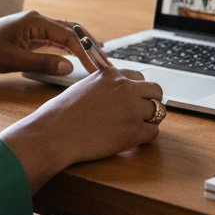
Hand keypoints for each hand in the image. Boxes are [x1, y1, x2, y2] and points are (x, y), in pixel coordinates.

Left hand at [0, 10, 99, 75]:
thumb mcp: (14, 60)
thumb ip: (43, 63)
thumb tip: (70, 66)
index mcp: (35, 22)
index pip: (69, 35)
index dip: (86, 51)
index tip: (98, 65)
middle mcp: (38, 20)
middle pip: (71, 29)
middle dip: (89, 43)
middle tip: (105, 59)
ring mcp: (34, 27)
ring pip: (64, 33)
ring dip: (80, 44)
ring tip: (97, 56)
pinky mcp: (30, 34)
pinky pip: (54, 38)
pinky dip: (68, 46)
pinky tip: (76, 54)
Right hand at [0, 67, 165, 193]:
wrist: (55, 134)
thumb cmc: (61, 114)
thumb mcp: (83, 87)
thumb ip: (103, 87)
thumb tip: (115, 95)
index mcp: (112, 75)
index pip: (139, 77)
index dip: (137, 90)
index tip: (134, 99)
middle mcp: (125, 88)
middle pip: (156, 90)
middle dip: (151, 101)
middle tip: (142, 113)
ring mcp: (132, 109)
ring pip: (158, 111)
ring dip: (150, 119)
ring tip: (137, 127)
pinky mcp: (134, 132)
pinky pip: (153, 132)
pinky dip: (145, 137)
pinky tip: (132, 139)